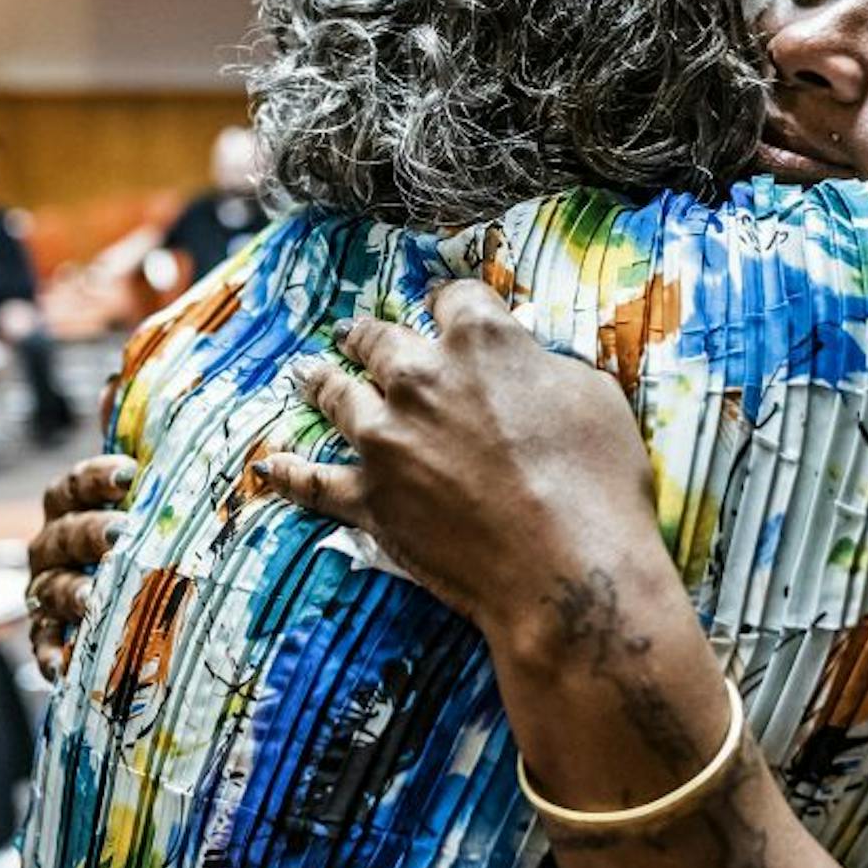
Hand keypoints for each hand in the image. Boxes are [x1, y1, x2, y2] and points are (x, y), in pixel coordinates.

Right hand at [27, 454, 135, 678]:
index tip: (132, 474)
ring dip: (74, 593)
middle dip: (90, 532)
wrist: (144, 597)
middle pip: (62, 536)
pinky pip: (44, 646)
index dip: (97, 477)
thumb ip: (140, 437)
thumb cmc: (149, 527)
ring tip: (100, 599)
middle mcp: (53, 546)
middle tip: (125, 534)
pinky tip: (63, 666)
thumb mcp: (151, 485)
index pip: (71, 485)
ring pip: (52, 589)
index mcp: (72, 507)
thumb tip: (116, 381)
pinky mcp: (51, 637)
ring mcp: (50, 591)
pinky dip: (51, 655)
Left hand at [257, 280, 662, 643]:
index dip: (450, 302)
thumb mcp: (593, 396)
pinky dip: (290, 474)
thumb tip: (527, 366)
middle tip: (357, 333)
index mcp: (480, 340)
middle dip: (369, 334)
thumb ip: (544, 368)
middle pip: (380, 340)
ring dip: (320, 381)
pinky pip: (314, 483)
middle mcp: (420, 378)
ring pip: (337, 395)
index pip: (453, 298)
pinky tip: (269, 467)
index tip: (445, 308)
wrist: (567, 569)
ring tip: (306, 374)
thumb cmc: (598, 481)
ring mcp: (386, 439)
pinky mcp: (370, 499)